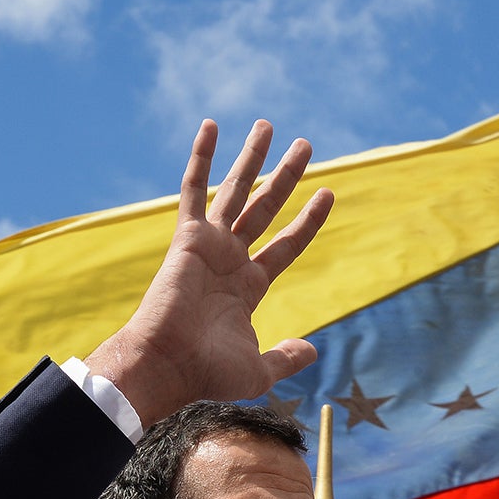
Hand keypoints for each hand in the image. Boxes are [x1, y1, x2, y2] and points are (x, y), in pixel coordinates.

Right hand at [87, 119, 333, 425]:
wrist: (169, 365)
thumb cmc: (208, 373)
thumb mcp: (259, 370)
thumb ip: (286, 357)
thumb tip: (313, 349)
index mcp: (248, 287)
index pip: (285, 244)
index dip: (307, 220)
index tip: (328, 194)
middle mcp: (230, 260)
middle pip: (265, 207)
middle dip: (286, 176)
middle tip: (306, 145)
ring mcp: (209, 245)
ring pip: (236, 190)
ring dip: (253, 157)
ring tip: (269, 125)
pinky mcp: (188, 238)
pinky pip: (194, 189)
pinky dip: (202, 158)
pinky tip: (212, 126)